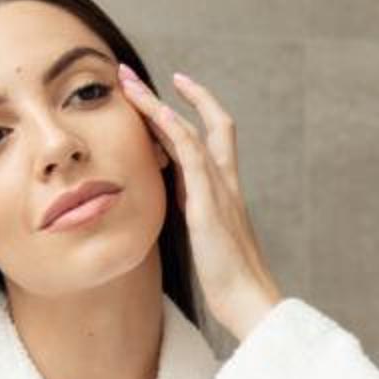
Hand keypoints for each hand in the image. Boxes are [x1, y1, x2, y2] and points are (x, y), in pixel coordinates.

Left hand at [115, 64, 283, 341]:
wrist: (250, 301)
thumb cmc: (229, 281)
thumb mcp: (205, 240)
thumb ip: (191, 216)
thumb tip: (168, 206)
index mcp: (224, 191)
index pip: (208, 139)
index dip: (187, 113)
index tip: (162, 94)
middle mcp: (225, 181)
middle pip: (202, 123)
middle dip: (167, 96)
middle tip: (131, 76)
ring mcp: (219, 189)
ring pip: (188, 130)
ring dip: (155, 102)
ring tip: (128, 82)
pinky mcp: (208, 203)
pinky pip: (190, 153)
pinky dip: (171, 127)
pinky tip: (150, 110)